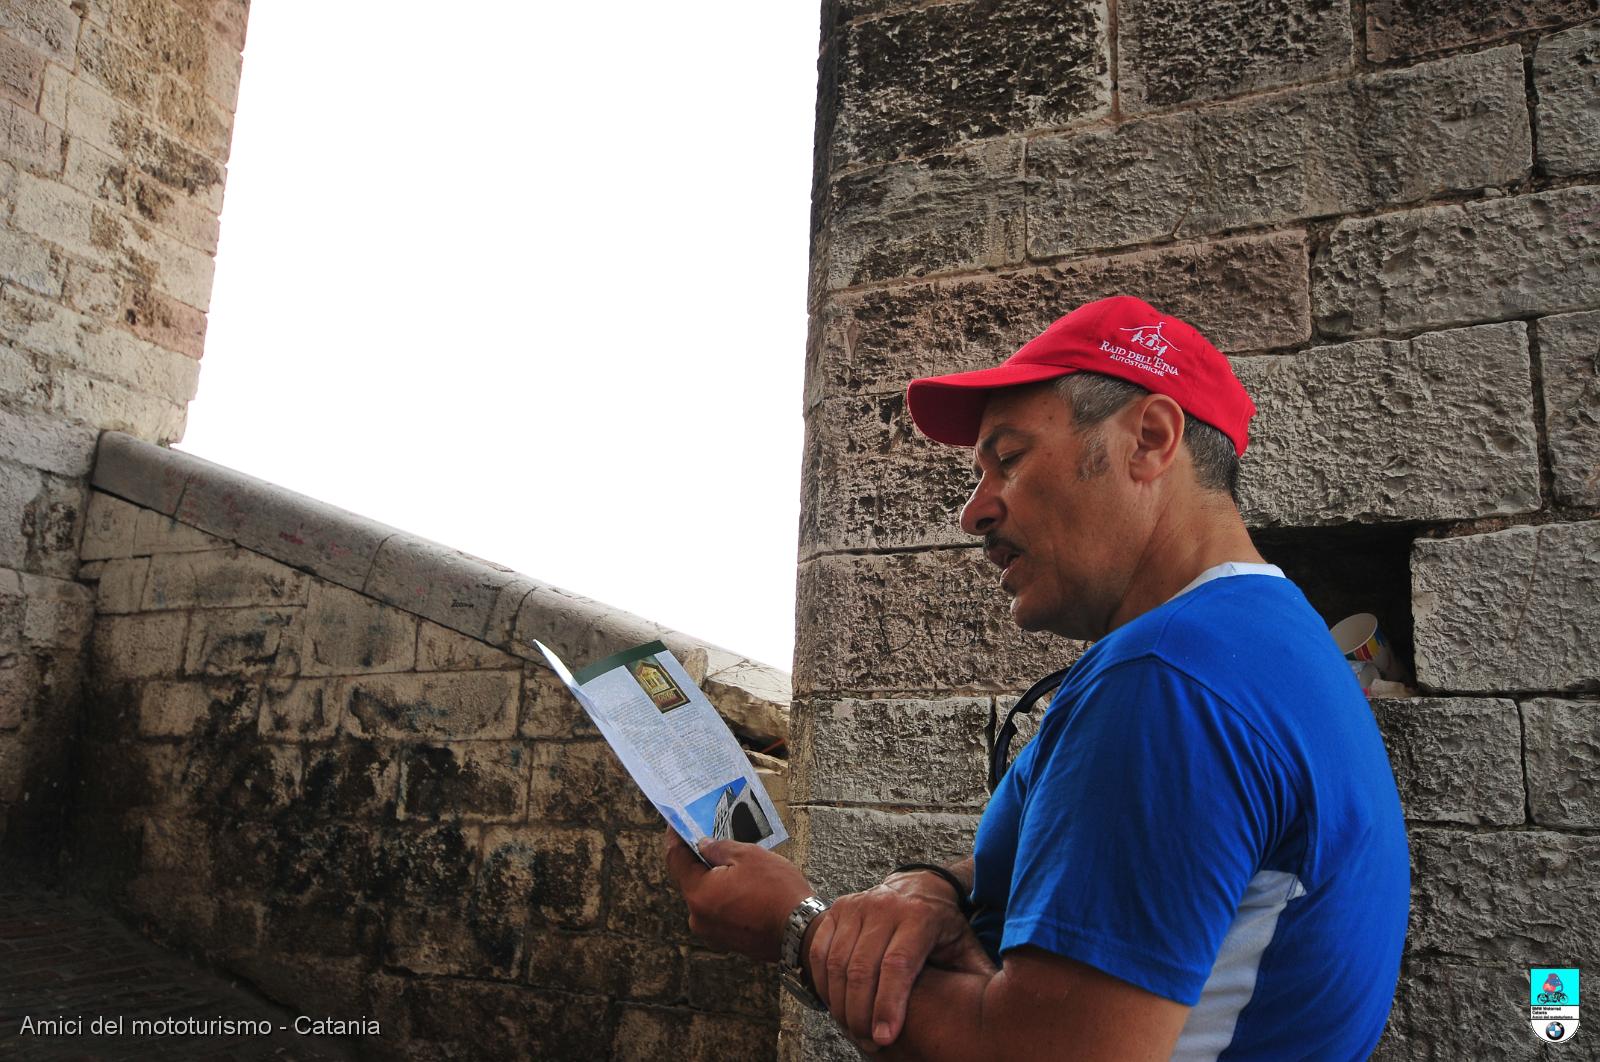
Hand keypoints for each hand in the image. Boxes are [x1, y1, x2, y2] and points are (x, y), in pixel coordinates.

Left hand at [663, 828, 812, 961]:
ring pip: (706, 896)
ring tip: (731, 859)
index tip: (676, 823)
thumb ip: (720, 848)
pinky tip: (741, 883)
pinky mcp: (728, 940)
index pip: (676, 860)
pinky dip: (724, 895)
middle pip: (689, 879)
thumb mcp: (749, 856)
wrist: (803, 933)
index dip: (675, 838)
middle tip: (708, 836)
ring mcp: (712, 933)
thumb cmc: (777, 891)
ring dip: (714, 878)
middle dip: (697, 858)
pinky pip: (718, 911)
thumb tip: (703, 845)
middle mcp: (698, 918)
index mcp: (698, 894)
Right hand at [808, 869, 995, 1048]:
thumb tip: (1000, 1010)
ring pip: (837, 963)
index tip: (885, 1038)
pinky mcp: (837, 910)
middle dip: (861, 1013)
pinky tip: (835, 1005)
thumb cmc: (944, 926)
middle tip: (868, 1042)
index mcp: (921, 916)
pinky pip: (819, 952)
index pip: (897, 965)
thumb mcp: (965, 945)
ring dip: (840, 1003)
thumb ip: (977, 974)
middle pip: (862, 968)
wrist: (917, 886)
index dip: (888, 1004)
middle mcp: (885, 906)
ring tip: (853, 1029)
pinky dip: (822, 983)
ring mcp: (857, 906)